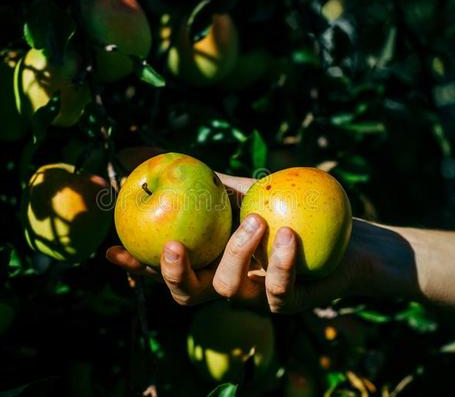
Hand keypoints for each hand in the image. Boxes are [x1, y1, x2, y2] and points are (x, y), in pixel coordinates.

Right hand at [106, 169, 375, 311]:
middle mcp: (228, 284)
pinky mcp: (292, 303)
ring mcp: (257, 297)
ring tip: (256, 221)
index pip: (167, 269)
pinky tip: (289, 237)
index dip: (139, 266)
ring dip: (237, 256)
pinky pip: (280, 293)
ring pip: (231, 291)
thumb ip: (192, 176)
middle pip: (188, 295)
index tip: (115, 249)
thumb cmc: (283, 204)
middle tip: (175, 245)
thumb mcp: (235, 186)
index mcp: (210, 262)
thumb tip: (134, 152)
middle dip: (175, 274)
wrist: (340, 226)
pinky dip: (281, 265)